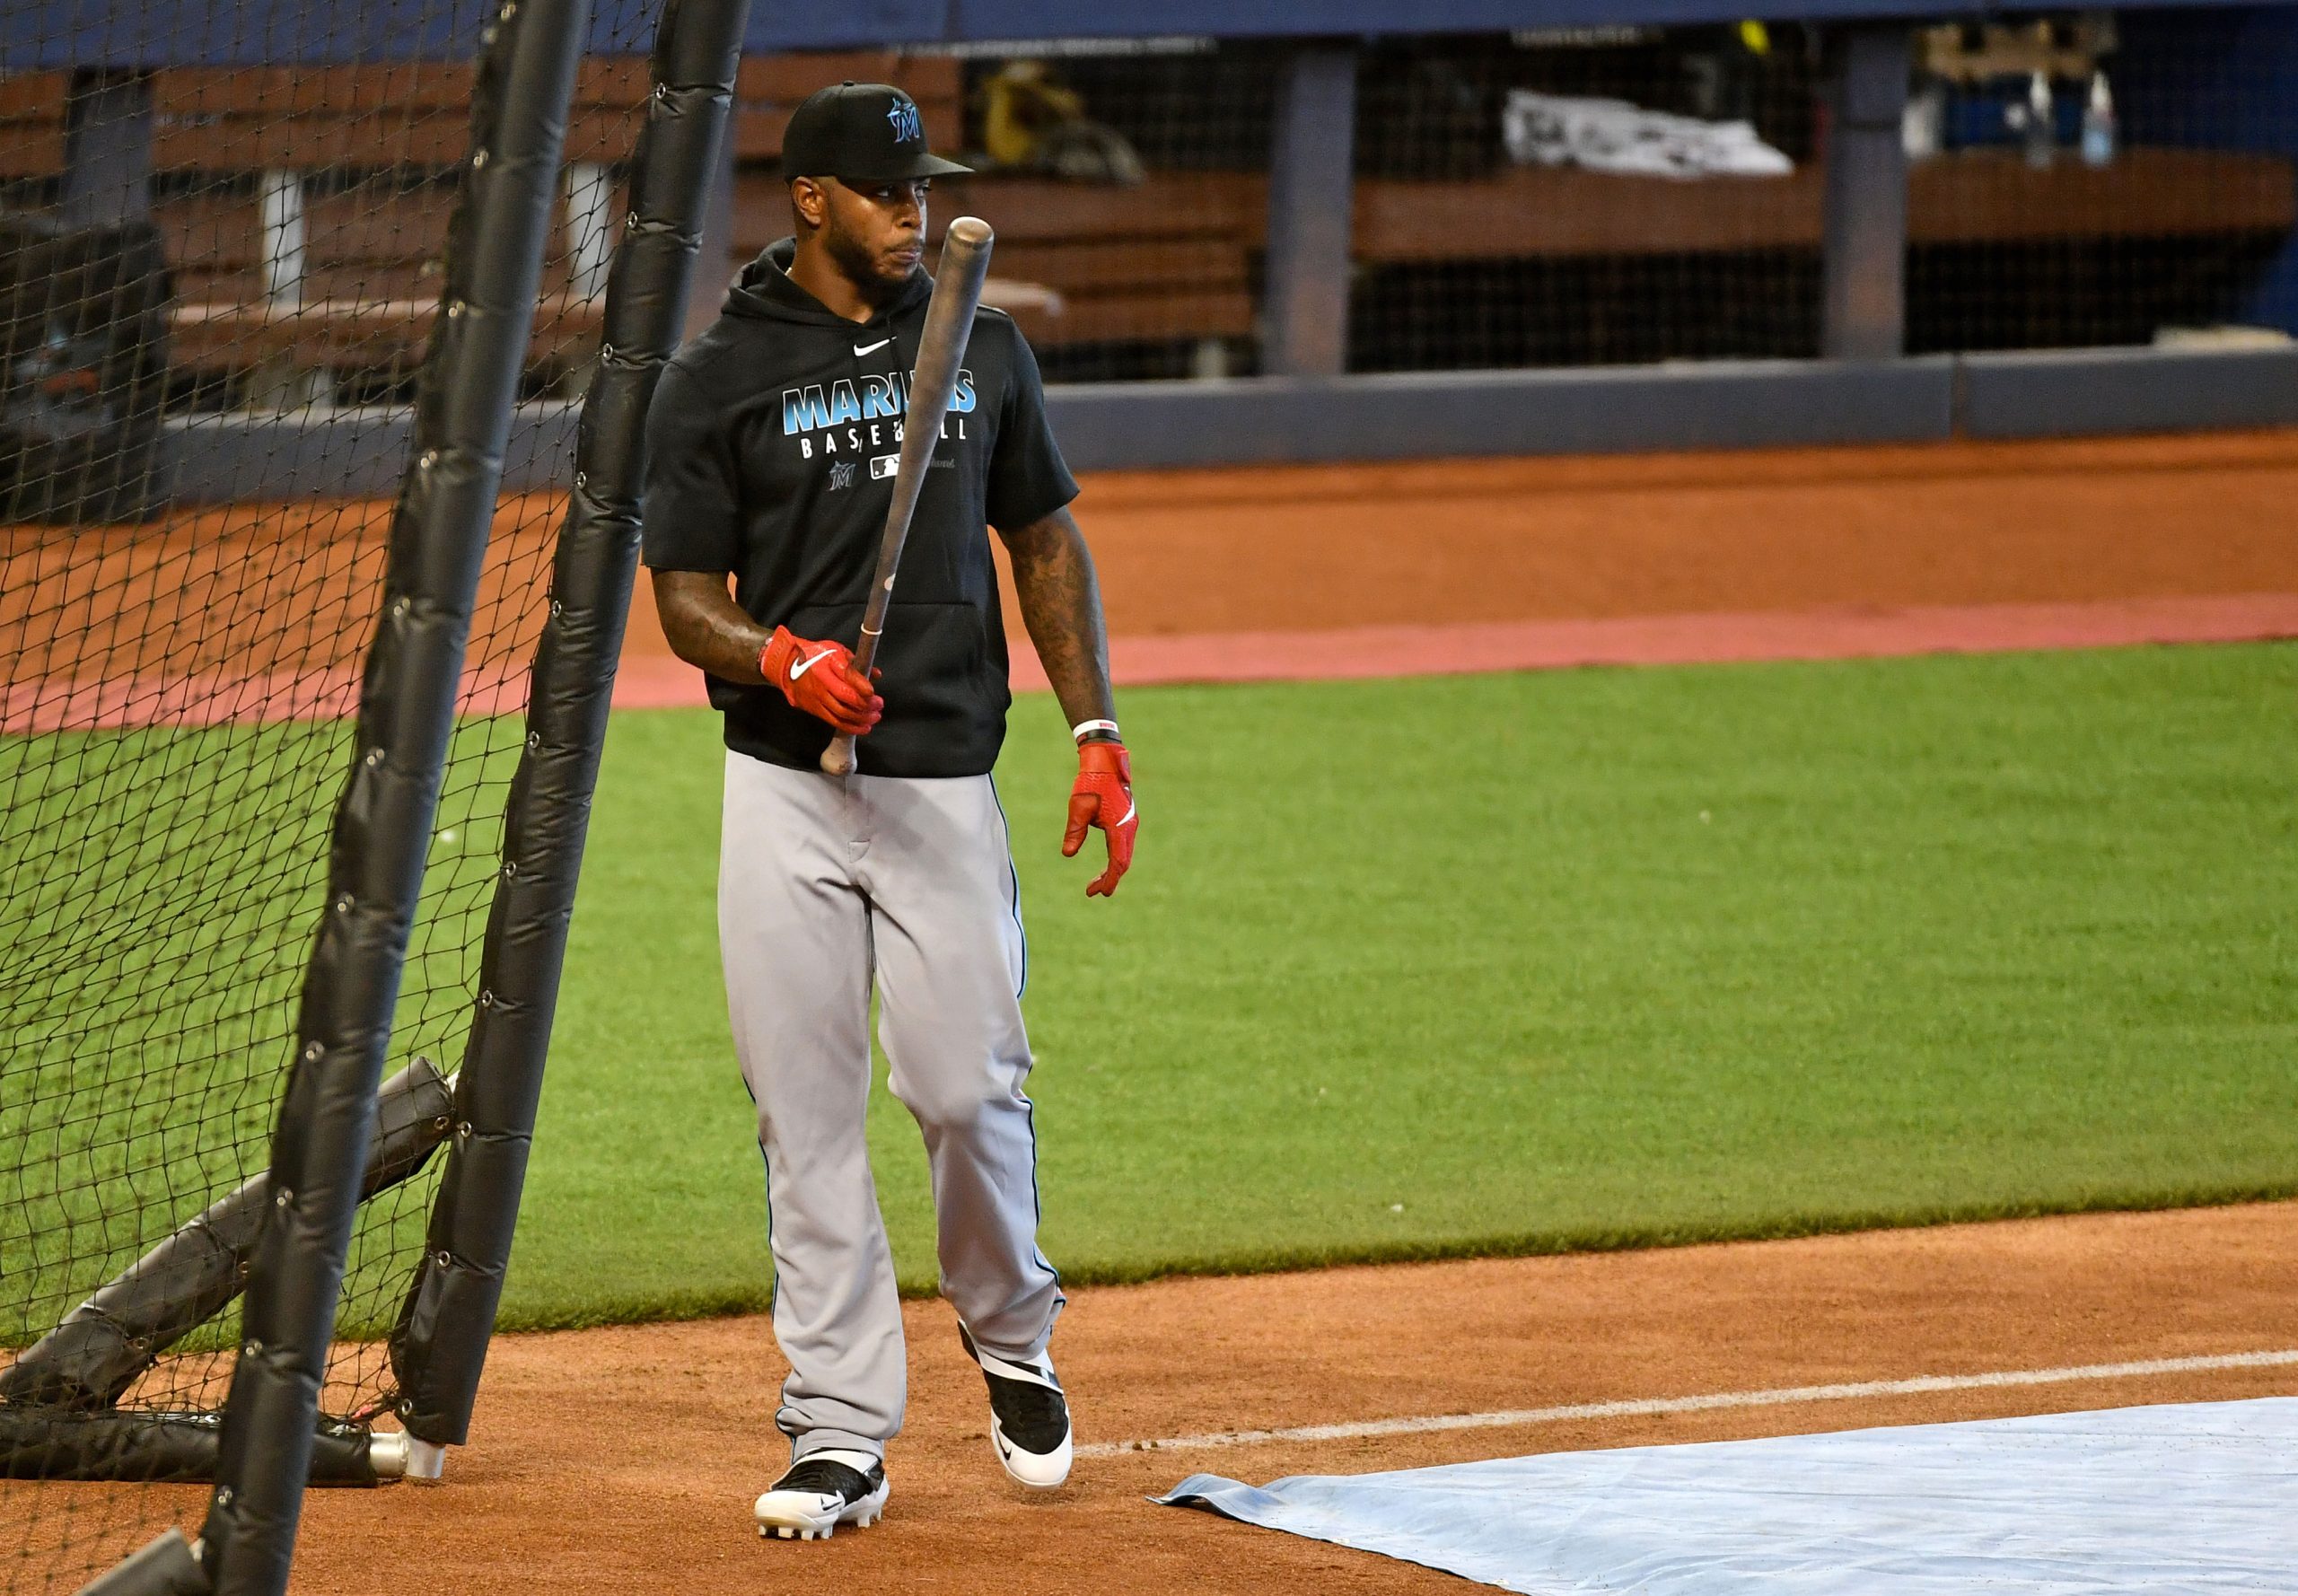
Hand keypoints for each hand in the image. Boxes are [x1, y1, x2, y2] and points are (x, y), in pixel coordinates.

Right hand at [760, 625, 880, 735]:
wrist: (787, 666)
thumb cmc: (815, 656)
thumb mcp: (836, 651)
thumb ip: (856, 662)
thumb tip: (875, 674)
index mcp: (827, 662)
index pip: (846, 675)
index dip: (861, 686)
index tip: (872, 692)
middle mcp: (821, 681)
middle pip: (846, 697)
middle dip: (866, 704)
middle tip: (879, 704)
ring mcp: (817, 697)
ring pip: (842, 713)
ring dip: (862, 718)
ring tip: (874, 717)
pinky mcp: (814, 709)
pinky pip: (834, 721)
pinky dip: (851, 727)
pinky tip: (863, 727)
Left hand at [1062, 740, 1136, 896]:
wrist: (1105, 760)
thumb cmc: (1091, 781)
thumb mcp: (1078, 807)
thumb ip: (1074, 832)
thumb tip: (1067, 854)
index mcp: (1120, 826)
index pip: (1117, 862)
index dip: (1109, 880)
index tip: (1097, 893)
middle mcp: (1129, 827)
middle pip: (1123, 862)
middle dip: (1109, 879)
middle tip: (1092, 891)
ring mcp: (1129, 823)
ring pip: (1124, 854)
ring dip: (1112, 870)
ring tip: (1095, 882)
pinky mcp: (1126, 819)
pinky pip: (1123, 846)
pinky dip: (1114, 858)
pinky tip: (1106, 864)